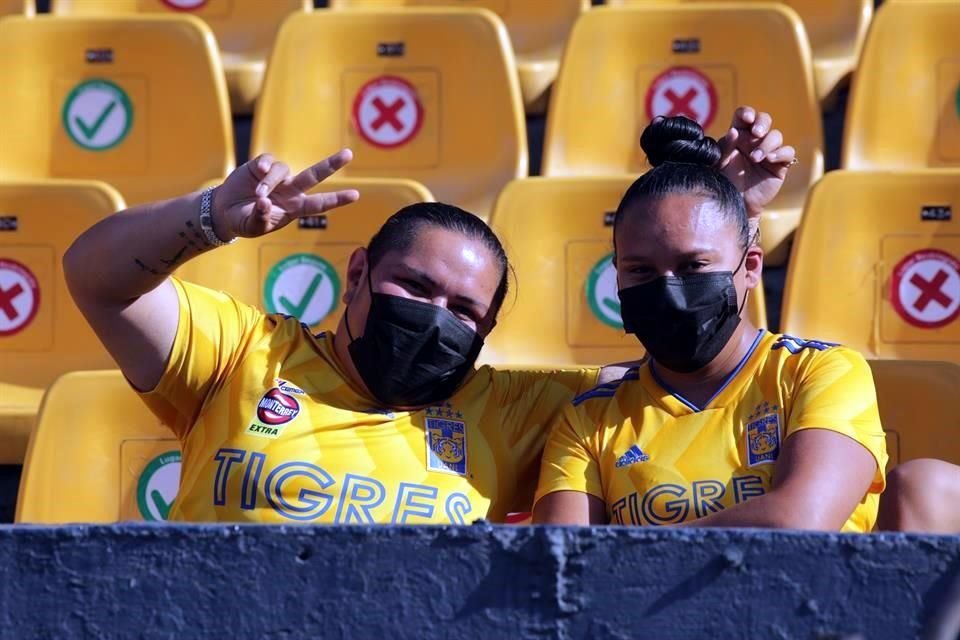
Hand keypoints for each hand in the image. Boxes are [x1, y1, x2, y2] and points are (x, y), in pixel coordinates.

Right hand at [211, 149, 359, 239]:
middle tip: (349, 154)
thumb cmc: (244, 222)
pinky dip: (265, 166)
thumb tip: (265, 202)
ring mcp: (278, 178)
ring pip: (283, 170)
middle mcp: (290, 191)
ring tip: (257, 195)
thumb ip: (261, 218)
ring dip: (271, 182)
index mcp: (294, 208)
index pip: (319, 204)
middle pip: (314, 175)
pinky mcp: (261, 166)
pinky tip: (257, 172)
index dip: (337, 199)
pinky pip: (268, 161)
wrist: (225, 211)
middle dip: (331, 165)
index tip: (356, 195)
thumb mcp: (253, 227)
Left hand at [718, 107, 795, 218]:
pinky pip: (787, 152)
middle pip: (764, 119)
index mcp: (738, 135)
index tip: (746, 119)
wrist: (734, 204)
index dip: (747, 113)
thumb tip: (734, 132)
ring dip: (766, 144)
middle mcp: (754, 140)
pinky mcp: (780, 165)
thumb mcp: (718, 163)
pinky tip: (769, 159)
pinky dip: (780, 153)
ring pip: (776, 136)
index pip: (744, 116)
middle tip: (756, 133)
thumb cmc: (724, 182)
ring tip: (755, 158)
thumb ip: (725, 146)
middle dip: (762, 123)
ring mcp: (768, 151)